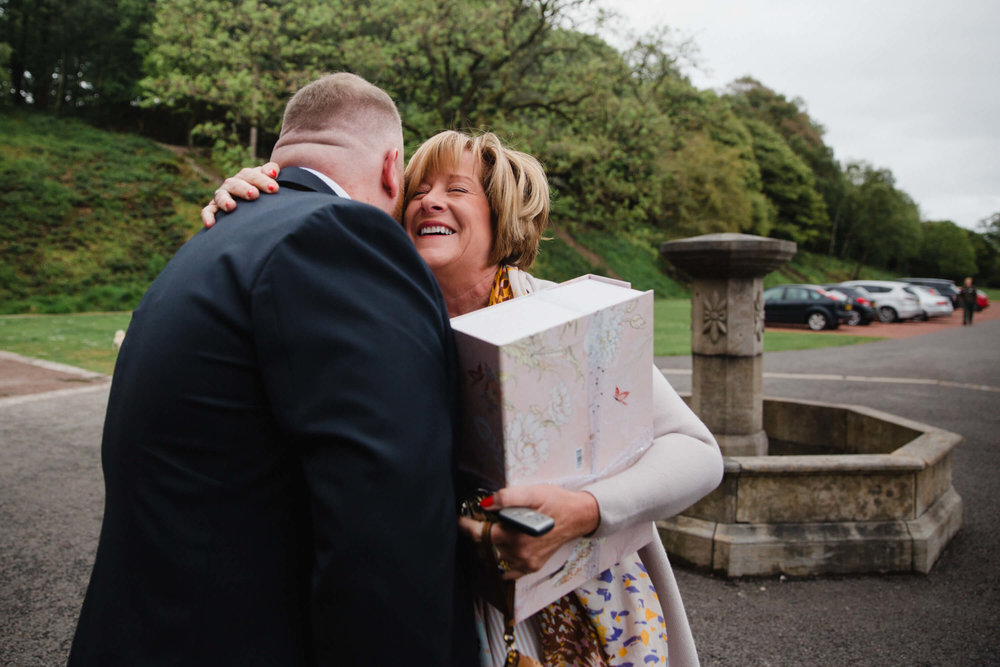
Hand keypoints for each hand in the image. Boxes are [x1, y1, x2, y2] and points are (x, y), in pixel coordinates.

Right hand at [201, 162, 280, 227]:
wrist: (251, 199)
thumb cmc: (262, 189)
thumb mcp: (267, 178)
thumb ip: (270, 170)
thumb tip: (272, 172)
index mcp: (245, 176)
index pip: (251, 175)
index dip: (262, 181)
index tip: (274, 188)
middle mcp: (232, 184)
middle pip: (236, 184)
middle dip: (244, 189)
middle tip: (254, 194)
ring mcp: (222, 196)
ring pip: (220, 195)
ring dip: (225, 200)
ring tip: (231, 207)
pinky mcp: (214, 208)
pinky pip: (208, 211)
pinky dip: (208, 216)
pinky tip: (210, 224)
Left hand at [458, 484, 599, 580]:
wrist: (578, 516)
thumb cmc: (556, 502)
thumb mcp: (533, 493)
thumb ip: (508, 497)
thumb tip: (487, 503)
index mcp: (516, 535)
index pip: (481, 534)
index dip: (467, 526)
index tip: (460, 520)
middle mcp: (519, 552)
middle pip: (486, 546)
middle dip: (480, 532)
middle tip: (483, 519)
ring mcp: (526, 562)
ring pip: (495, 556)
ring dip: (491, 545)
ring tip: (497, 530)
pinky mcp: (532, 567)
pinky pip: (508, 571)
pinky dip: (501, 562)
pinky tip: (502, 550)